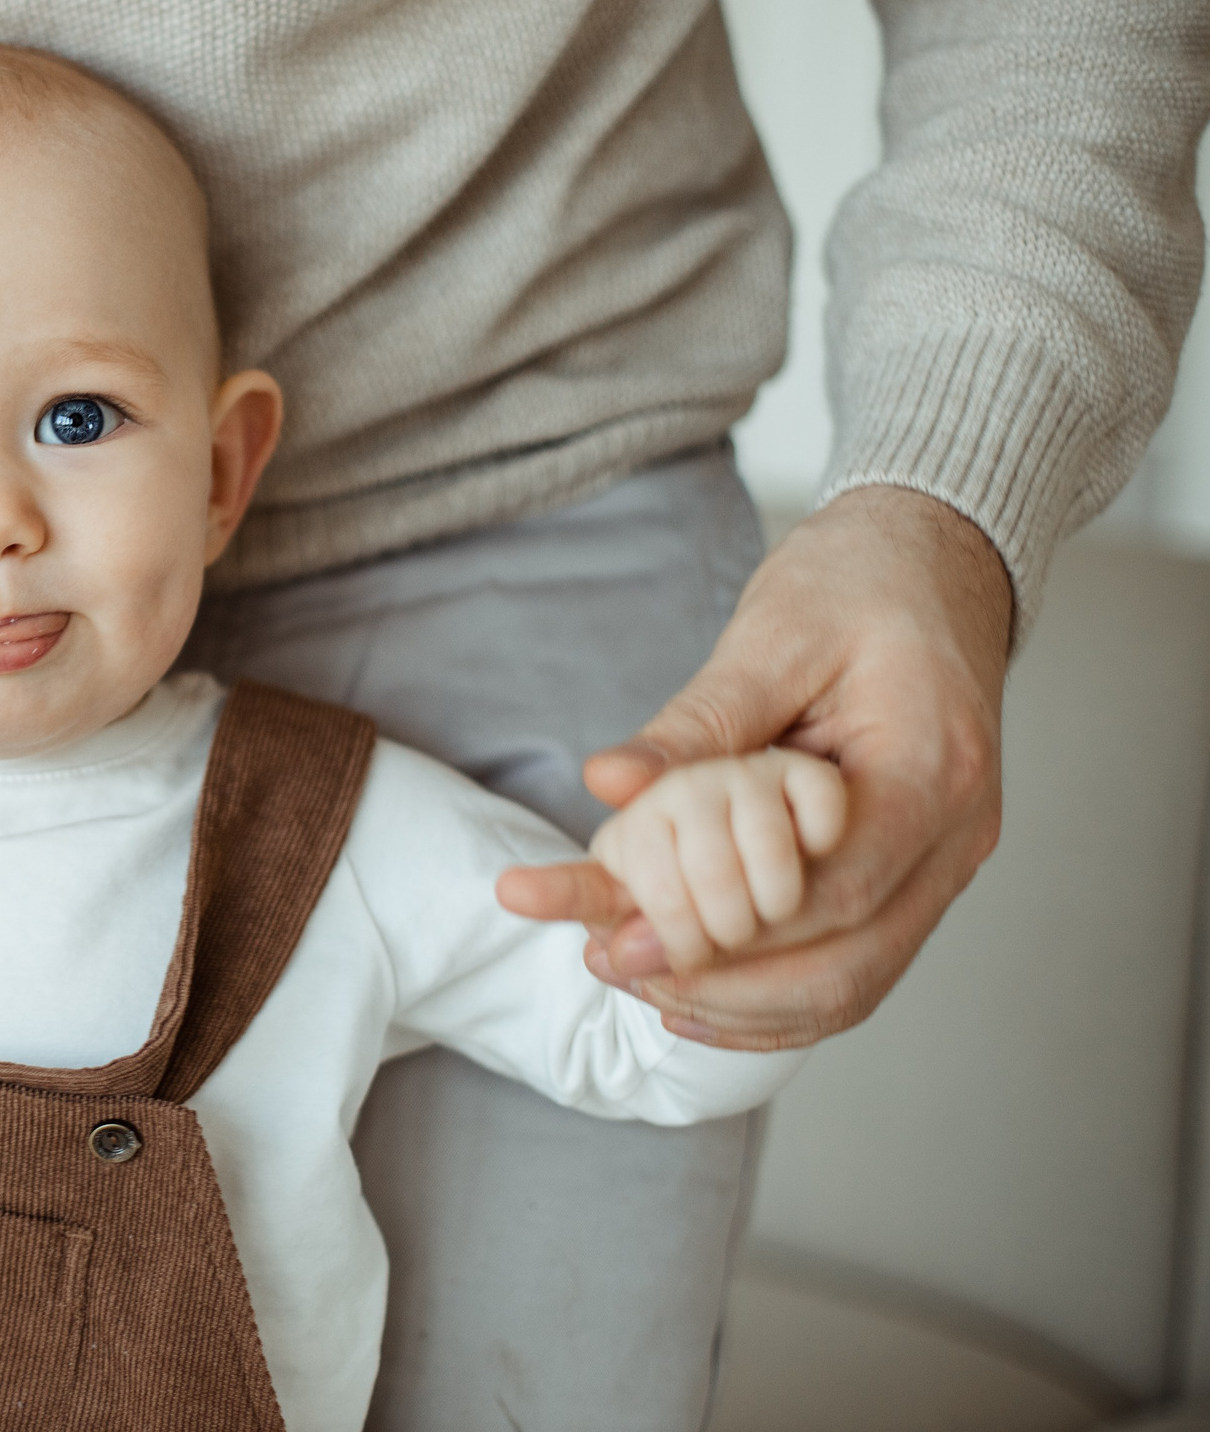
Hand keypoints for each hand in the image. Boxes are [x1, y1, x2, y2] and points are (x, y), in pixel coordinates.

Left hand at [497, 485, 1010, 1049]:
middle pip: (846, 963)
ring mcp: (945, 863)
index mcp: (933, 770)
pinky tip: (693, 994)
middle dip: (719, 983)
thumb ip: (695, 725)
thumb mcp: (770, 637)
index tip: (619, 942)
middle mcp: (957, 836)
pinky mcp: (917, 872)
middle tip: (606, 963)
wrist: (932, 562)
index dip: (722, 933)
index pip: (832, 893)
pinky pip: (857, 963)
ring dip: (741, 1001)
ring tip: (634, 977)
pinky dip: (775, 992)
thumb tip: (606, 784)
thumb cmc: (857, 584)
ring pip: (853, 982)